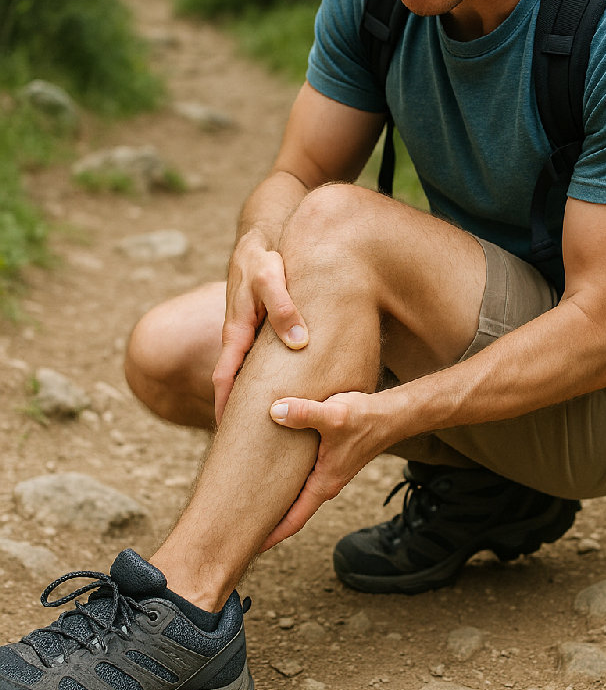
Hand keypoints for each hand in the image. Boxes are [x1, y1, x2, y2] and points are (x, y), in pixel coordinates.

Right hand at [212, 230, 308, 423]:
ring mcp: (250, 337)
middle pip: (235, 385)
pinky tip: (288, 391)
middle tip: (249, 446)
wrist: (261, 243)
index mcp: (235, 332)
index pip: (224, 379)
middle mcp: (239, 340)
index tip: (228, 435)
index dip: (225, 407)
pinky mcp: (263, 332)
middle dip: (239, 414)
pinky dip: (268, 379)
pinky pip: (263, 362)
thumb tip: (298, 342)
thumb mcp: (271, 279)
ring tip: (272, 429)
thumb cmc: (262, 259)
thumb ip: (284, 308)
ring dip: (255, 400)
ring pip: (251, 375)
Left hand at [261, 391, 389, 549]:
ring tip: (248, 501)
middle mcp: (326, 482)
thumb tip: (275, 411)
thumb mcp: (333, 415)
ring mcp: (328, 471)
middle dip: (267, 520)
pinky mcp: (329, 457)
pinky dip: (285, 481)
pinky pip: (302, 477)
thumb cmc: (366, 418)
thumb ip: (303, 413)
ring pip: (296, 493)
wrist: (393, 415)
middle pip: (292, 510)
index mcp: (325, 484)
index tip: (248, 547)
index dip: (271, 536)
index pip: (293, 520)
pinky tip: (270, 469)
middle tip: (238, 528)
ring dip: (276, 500)